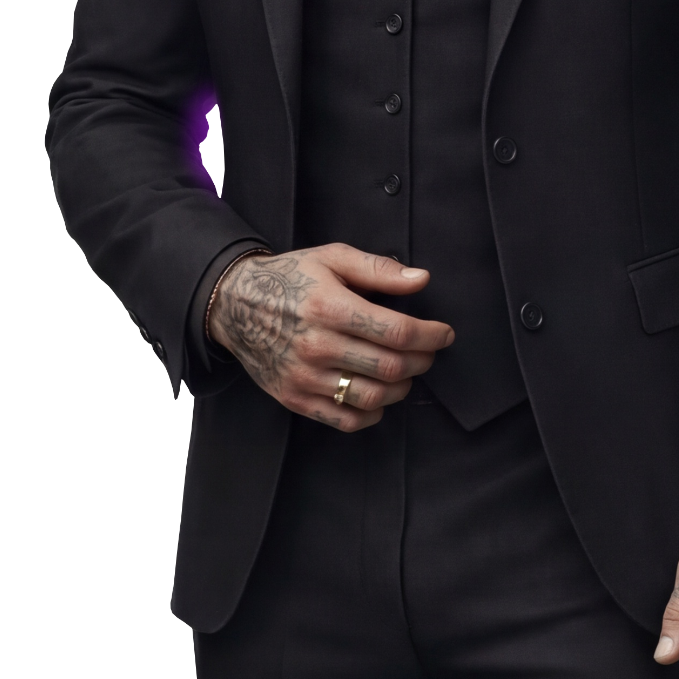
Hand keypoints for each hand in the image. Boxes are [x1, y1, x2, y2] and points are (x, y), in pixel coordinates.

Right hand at [208, 245, 454, 431]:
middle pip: (391, 367)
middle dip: (422, 361)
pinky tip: (378, 395)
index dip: (430, 336)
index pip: (397, 332)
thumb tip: (421, 280)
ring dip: (401, 388)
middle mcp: (318, 345)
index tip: (443, 333)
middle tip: (427, 352)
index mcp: (330, 307)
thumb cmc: (290, 278)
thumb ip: (378, 269)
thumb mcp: (331, 258)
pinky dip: (372, 414)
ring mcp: (305, 377)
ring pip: (373, 397)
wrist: (235, 305)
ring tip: (404, 372)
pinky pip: (345, 420)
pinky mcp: (295, 398)